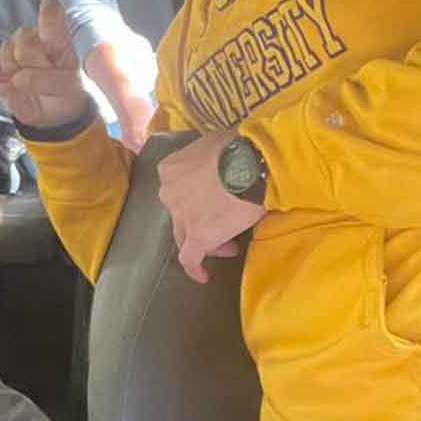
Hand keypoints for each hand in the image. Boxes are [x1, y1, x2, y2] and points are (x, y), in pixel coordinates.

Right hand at [0, 0, 89, 133]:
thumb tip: (18, 78)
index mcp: (57, 42)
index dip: (49, 16)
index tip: (49, 4)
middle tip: (41, 73)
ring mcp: (12, 56)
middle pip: (24, 38)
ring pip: (5, 51)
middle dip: (30, 57)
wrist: (53, 114)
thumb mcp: (70, 88)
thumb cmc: (66, 92)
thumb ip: (50, 80)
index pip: (54, 23)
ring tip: (25, 83)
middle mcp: (33, 42)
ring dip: (11, 67)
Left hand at [156, 130, 265, 283]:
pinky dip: (193, 267)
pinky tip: (202, 276)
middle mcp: (168, 192)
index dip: (195, 199)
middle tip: (224, 225)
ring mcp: (181, 215)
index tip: (216, 203)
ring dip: (205, 241)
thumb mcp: (214, 145)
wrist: (252, 163)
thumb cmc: (238, 148)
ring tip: (230, 245)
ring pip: (185, 235)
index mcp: (170, 169)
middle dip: (200, 220)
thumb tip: (220, 163)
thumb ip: (208, 158)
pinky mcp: (198, 236)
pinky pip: (189, 257)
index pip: (178, 189)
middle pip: (180, 213)